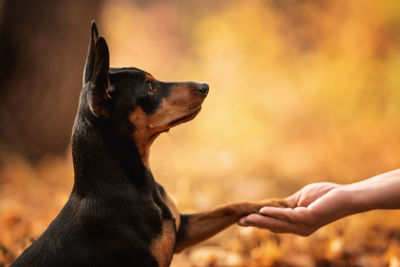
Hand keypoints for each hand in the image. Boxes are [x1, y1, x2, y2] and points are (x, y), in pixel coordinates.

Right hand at [238, 182, 352, 235]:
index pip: (274, 224)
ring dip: (261, 220)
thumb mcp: (301, 199)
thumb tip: (271, 205)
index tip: (243, 219)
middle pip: (273, 227)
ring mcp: (303, 225)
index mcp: (297, 225)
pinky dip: (274, 212)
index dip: (259, 222)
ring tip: (246, 218)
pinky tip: (263, 209)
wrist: (346, 196)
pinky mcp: (308, 218)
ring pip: (277, 223)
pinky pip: (288, 215)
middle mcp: (299, 229)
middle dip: (255, 224)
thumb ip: (287, 204)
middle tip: (239, 222)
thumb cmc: (326, 196)